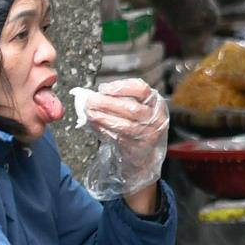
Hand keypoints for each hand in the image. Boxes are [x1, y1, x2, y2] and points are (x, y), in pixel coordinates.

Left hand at [76, 77, 168, 207]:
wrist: (143, 156)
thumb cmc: (136, 128)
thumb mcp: (135, 110)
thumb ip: (118, 100)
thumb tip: (91, 95)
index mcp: (156, 103)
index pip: (141, 89)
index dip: (121, 87)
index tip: (103, 89)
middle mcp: (156, 118)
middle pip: (131, 108)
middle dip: (106, 103)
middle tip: (89, 100)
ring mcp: (149, 134)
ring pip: (124, 125)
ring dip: (103, 118)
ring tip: (89, 113)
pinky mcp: (139, 148)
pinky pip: (119, 137)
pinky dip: (104, 130)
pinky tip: (94, 125)